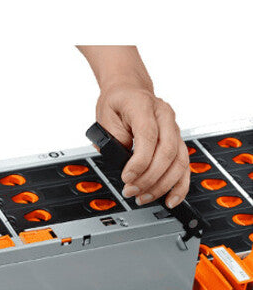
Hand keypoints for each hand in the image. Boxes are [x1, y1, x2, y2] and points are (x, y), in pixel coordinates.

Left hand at [96, 84, 189, 208]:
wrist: (130, 90)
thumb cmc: (117, 102)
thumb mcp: (105, 115)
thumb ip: (113, 137)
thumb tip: (123, 160)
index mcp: (144, 106)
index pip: (148, 136)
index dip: (139, 161)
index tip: (127, 177)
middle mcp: (165, 117)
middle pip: (167, 152)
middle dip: (149, 177)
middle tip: (131, 190)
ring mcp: (174, 129)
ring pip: (179, 161)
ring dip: (162, 185)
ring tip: (143, 197)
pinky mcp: (177, 142)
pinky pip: (184, 166)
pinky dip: (179, 185)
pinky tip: (171, 199)